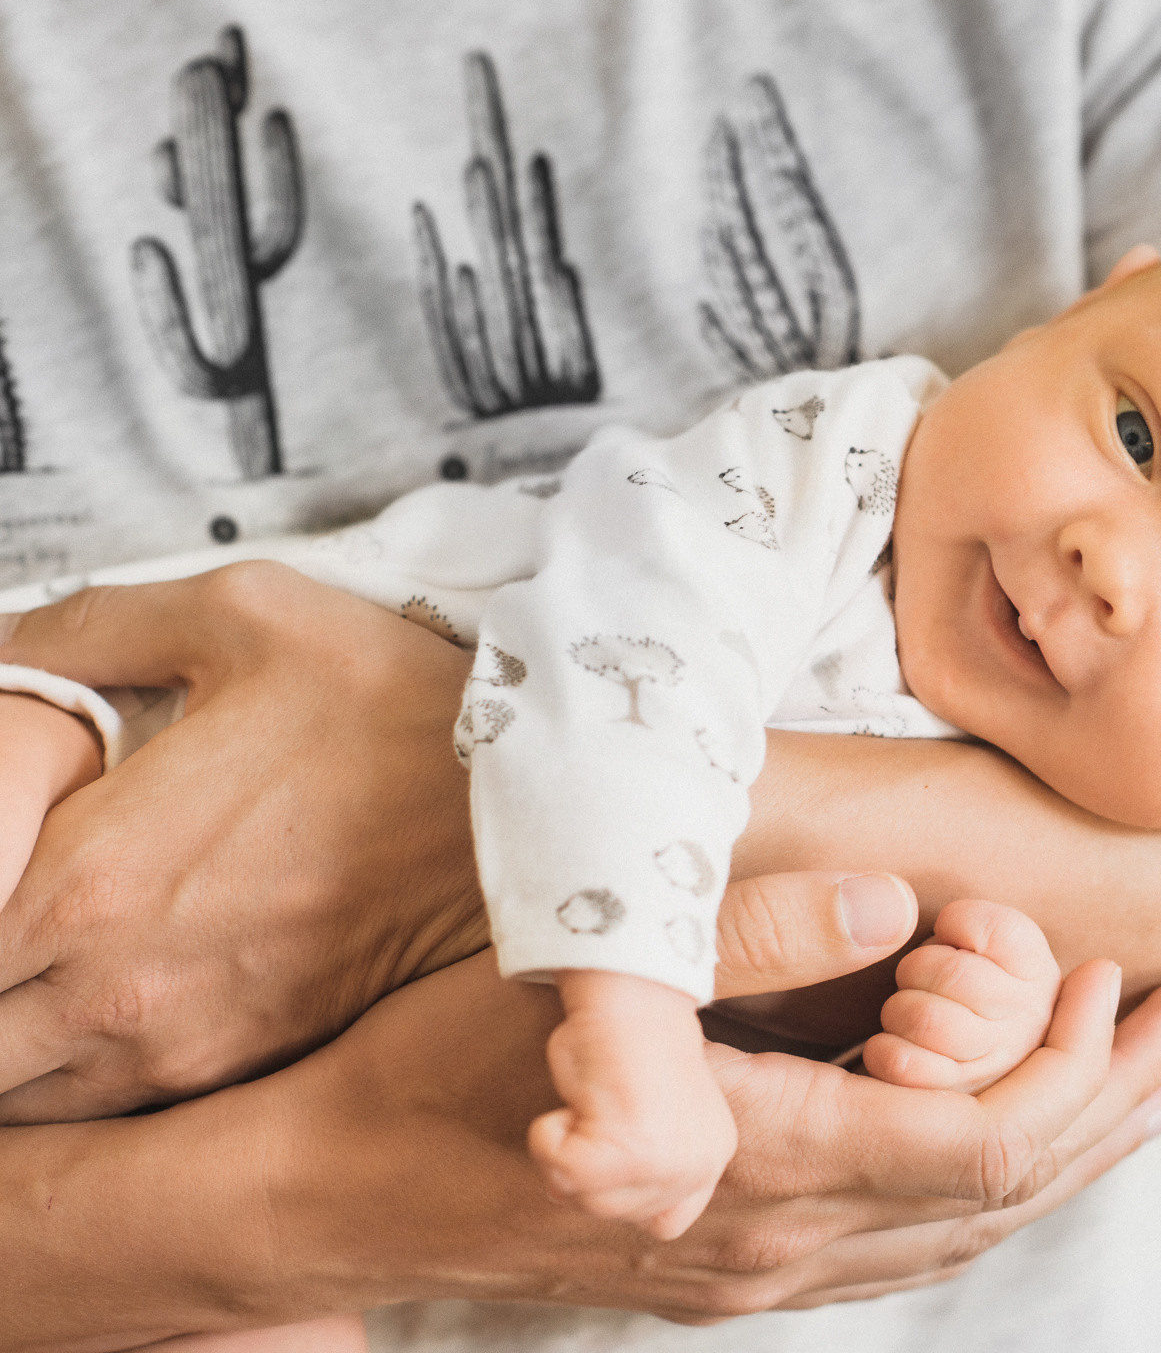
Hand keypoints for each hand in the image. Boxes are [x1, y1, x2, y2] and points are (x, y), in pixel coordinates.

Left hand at [0, 563, 490, 1121]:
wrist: (542, 810)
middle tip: (22, 910)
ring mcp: (182, 1046)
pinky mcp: (243, 1067)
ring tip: (43, 960)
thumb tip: (4, 654)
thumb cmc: (398, 709)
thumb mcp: (248, 613)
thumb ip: (90, 627)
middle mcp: (117, 988)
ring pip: (17, 1096)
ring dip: (8, 1034)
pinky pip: (104, 1112)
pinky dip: (70, 1074)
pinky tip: (103, 997)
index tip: (12, 855)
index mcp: (90, 879)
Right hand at [0, 867, 1160, 1343]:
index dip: (1073, 1072)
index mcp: (757, 1162)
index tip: (1128, 986)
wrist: (336, 1194)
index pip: (975, 1144)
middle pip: (998, 1191)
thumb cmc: (438, 1076)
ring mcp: (756, 1269)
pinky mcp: (733, 1262)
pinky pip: (902, 1242)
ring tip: (1144, 1088)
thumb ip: (746, 942)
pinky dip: (984, 1187)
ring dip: (1064, 1150)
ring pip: (960, 1227)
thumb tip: (895, 910)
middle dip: (1110, 1104)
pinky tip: (1009, 1151)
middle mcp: (776, 1241)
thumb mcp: (578, 977)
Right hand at [531, 971, 737, 1239]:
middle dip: (583, 1168)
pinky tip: (571, 1102)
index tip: (607, 1152)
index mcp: (711, 1155)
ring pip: (581, 1198)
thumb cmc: (626, 1040)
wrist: (631, 995)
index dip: (621, 1194)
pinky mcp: (627, 1155)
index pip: (666, 1223)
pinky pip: (560, 1173)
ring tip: (587, 1101)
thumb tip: (605, 1194)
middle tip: (592, 1110)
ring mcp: (667, 1165)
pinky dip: (547, 1138)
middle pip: (611, 1213)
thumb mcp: (652, 1115)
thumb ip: (644, 1160)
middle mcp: (699, 1166)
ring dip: (564, 1149)